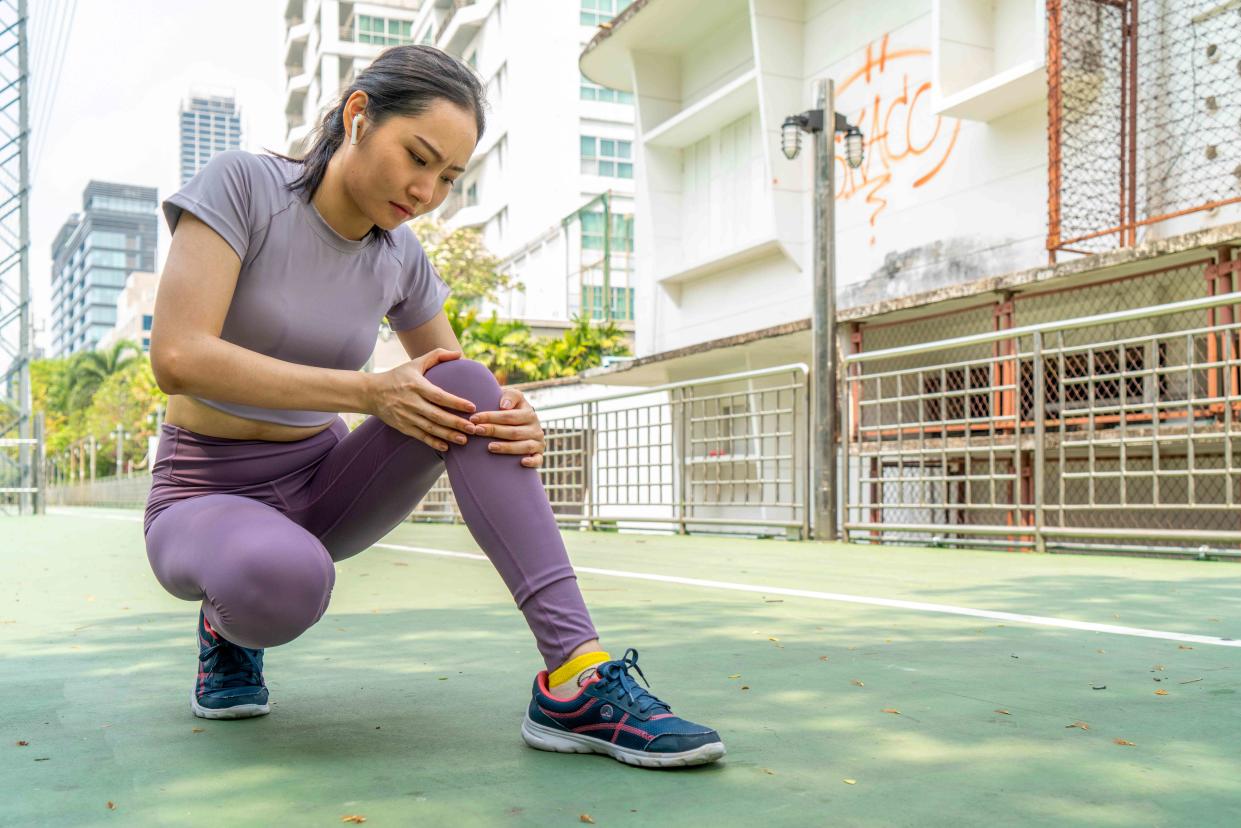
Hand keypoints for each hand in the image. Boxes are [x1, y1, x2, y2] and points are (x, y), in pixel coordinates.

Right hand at [367, 348, 482, 451]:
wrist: (371, 392)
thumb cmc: (398, 376)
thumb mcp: (415, 363)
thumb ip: (437, 355)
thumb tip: (459, 353)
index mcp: (416, 386)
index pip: (439, 396)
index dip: (455, 402)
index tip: (472, 407)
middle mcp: (411, 402)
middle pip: (436, 415)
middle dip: (456, 423)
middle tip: (473, 428)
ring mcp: (406, 416)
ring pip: (430, 428)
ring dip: (447, 435)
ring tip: (464, 440)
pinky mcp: (402, 426)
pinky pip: (420, 436)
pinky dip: (433, 442)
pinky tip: (446, 448)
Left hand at [467, 386, 545, 468]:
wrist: (525, 426)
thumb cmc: (512, 412)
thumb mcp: (513, 399)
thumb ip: (510, 396)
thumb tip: (504, 406)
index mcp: (529, 413)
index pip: (509, 416)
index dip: (491, 417)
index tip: (474, 418)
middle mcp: (535, 428)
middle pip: (514, 432)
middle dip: (494, 431)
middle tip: (477, 431)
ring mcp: (538, 443)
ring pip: (524, 446)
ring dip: (507, 447)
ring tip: (490, 447)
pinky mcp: (539, 455)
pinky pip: (538, 460)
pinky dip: (532, 462)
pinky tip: (522, 462)